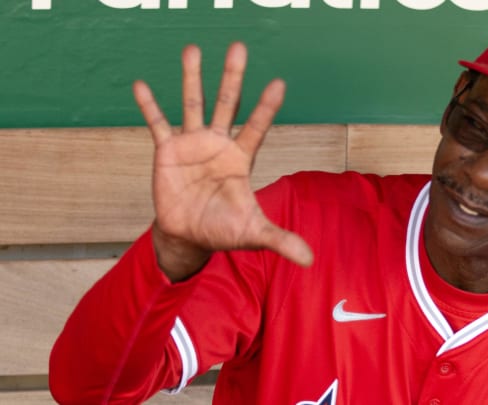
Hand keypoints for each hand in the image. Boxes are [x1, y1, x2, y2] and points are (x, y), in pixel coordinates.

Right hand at [133, 42, 313, 280]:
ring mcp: (192, 144)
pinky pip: (157, 125)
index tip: (279, 83)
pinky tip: (141, 85)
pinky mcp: (167, 151)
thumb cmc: (224, 230)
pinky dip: (149, 106)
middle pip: (227, 104)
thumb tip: (310, 260)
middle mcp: (219, 144)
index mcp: (241, 158)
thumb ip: (281, 240)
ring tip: (192, 49)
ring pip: (193, 105)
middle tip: (239, 47)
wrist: (189, 235)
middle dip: (232, 77)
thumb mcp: (253, 233)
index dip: (266, 107)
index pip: (257, 127)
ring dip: (192, 79)